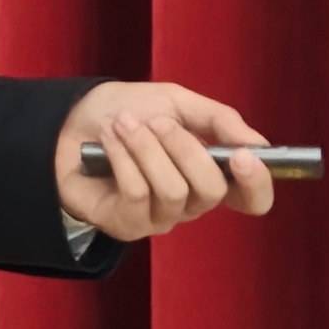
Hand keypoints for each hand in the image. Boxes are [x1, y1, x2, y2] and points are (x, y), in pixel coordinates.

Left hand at [53, 81, 274, 242]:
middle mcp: (191, 202)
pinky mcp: (127, 225)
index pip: (251, 199)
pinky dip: (123, 158)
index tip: (245, 156)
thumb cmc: (128, 112)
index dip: (256, 184)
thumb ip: (219, 120)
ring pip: (173, 191)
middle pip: (211, 191)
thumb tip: (257, 143)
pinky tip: (109, 141)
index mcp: (211, 173)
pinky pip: (137, 195)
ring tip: (123, 125)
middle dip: (184, 148)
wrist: (72, 121)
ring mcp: (160, 217)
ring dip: (146, 149)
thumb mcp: (176, 103)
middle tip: (155, 122)